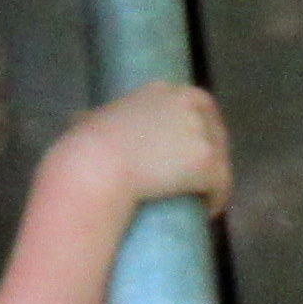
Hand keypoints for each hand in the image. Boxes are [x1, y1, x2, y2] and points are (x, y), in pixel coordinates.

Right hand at [55, 82, 230, 213]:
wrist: (97, 166)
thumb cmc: (86, 145)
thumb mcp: (91, 118)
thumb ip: (96, 116)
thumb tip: (80, 120)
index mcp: (161, 91)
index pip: (194, 102)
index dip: (196, 126)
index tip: (186, 148)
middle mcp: (187, 105)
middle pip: (213, 129)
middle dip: (209, 152)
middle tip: (194, 178)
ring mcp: (200, 133)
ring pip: (219, 159)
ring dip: (211, 179)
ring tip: (198, 199)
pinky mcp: (208, 164)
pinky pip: (222, 186)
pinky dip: (216, 200)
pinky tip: (206, 212)